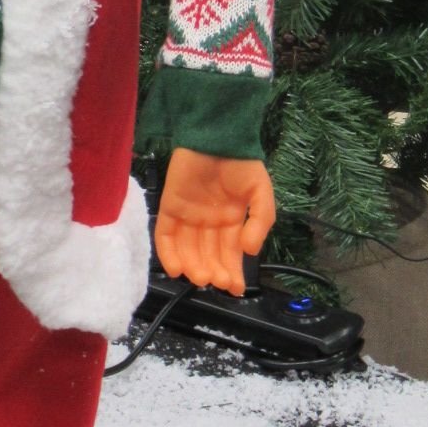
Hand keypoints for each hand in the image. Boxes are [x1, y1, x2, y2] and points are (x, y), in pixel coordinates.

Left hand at [154, 148, 275, 296]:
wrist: (216, 138)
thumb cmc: (241, 164)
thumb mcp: (261, 192)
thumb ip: (260, 221)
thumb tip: (250, 251)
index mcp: (232, 220)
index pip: (231, 253)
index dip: (233, 271)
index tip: (235, 288)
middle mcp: (209, 222)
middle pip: (209, 254)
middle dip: (214, 271)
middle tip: (217, 281)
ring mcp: (188, 216)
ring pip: (188, 249)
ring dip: (194, 266)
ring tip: (201, 277)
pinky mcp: (169, 207)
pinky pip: (166, 235)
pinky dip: (168, 253)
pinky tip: (177, 269)